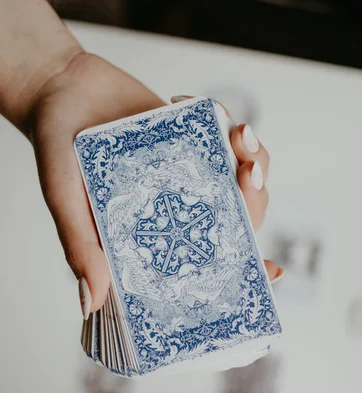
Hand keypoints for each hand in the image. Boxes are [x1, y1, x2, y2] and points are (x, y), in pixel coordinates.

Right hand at [29, 53, 282, 317]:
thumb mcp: (65, 200)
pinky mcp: (193, 139)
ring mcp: (190, 175)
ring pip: (242, 178)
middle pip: (238, 219)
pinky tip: (190, 103)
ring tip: (236, 133)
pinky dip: (221, 119)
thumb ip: (80, 247)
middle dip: (254, 197)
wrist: (61, 89)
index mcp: (153, 235)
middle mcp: (177, 210)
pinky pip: (226, 137)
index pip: (203, 265)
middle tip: (246, 171)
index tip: (272, 271)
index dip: (242, 272)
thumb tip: (89, 303)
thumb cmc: (58, 150)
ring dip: (253, 156)